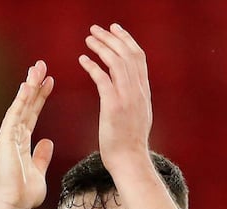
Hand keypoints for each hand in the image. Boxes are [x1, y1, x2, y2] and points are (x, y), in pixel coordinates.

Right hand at [0, 60, 54, 208]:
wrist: (14, 204)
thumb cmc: (25, 193)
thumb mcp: (39, 171)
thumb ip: (42, 155)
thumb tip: (48, 142)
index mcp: (22, 142)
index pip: (32, 114)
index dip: (41, 97)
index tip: (50, 82)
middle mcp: (13, 136)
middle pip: (26, 105)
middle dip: (34, 85)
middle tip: (42, 66)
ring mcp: (8, 136)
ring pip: (20, 106)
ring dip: (29, 86)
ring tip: (37, 68)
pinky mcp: (5, 139)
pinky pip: (14, 115)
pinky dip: (21, 100)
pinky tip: (28, 86)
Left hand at [79, 23, 151, 170]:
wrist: (130, 161)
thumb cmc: (129, 144)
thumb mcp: (139, 115)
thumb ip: (136, 98)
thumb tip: (131, 88)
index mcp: (144, 92)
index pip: (138, 58)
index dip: (127, 40)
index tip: (115, 30)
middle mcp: (138, 91)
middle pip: (128, 54)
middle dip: (112, 37)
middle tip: (97, 29)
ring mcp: (127, 98)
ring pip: (117, 62)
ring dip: (101, 47)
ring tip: (88, 39)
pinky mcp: (113, 106)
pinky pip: (103, 79)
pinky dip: (93, 66)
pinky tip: (83, 60)